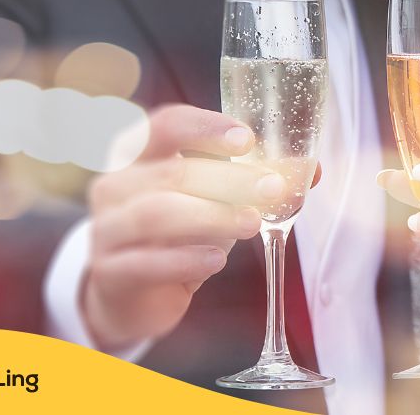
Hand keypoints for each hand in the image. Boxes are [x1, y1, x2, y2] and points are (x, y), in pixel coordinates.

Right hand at [83, 104, 319, 349]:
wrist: (130, 294)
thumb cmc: (177, 235)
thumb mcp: (213, 203)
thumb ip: (253, 183)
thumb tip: (311, 170)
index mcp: (140, 156)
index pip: (165, 125)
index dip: (204, 127)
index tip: (246, 139)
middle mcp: (117, 186)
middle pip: (172, 172)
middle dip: (228, 180)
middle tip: (272, 189)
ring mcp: (108, 229)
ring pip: (157, 214)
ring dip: (211, 216)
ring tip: (252, 224)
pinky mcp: (111, 272)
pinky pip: (147, 261)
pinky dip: (186, 259)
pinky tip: (216, 261)